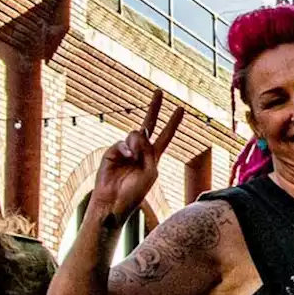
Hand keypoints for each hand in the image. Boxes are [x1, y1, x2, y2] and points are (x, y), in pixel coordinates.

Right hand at [90, 89, 185, 224]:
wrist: (113, 203)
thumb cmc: (134, 193)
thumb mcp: (150, 172)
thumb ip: (149, 152)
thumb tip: (139, 133)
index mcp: (153, 157)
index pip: (165, 136)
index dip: (173, 123)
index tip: (181, 109)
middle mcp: (140, 151)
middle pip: (148, 124)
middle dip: (154, 108)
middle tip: (159, 91)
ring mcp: (126, 150)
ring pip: (136, 134)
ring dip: (138, 144)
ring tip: (134, 158)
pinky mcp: (112, 151)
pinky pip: (123, 142)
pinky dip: (127, 149)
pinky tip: (127, 158)